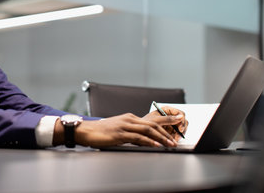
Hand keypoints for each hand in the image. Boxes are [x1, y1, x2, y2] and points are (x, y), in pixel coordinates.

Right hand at [53, 113, 179, 147]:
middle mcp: (129, 119)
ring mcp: (125, 126)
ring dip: (161, 137)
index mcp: (129, 117)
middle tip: (177, 138)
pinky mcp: (120, 133)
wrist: (86, 131)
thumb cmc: (101, 132)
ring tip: (170, 144)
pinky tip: (155, 145)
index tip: (177, 123)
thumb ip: (131, 132)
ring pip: (148, 130)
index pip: (151, 120)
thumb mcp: (119, 129)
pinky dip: (149, 141)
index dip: (166, 122)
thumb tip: (145, 140)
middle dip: (167, 130)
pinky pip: (138, 137)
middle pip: (153, 123)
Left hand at [143, 106, 187, 140]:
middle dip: (181, 130)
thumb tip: (180, 117)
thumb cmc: (144, 123)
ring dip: (178, 135)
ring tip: (173, 141)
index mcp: (167, 110)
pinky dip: (175, 138)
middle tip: (177, 137)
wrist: (139, 132)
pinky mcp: (170, 132)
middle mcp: (170, 117)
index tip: (180, 129)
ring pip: (181, 129)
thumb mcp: (156, 121)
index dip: (182, 121)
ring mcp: (171, 124)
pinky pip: (177, 135)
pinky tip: (170, 142)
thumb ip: (168, 119)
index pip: (181, 113)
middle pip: (183, 122)